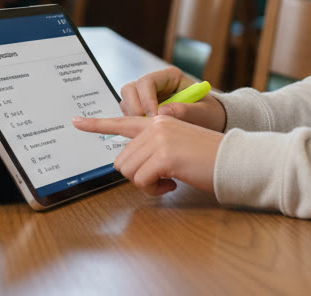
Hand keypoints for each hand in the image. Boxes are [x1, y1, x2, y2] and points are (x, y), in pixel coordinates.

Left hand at [72, 114, 222, 195]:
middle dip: (139, 176)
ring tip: (169, 180)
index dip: (96, 124)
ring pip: (129, 172)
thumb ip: (153, 147)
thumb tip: (129, 163)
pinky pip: (142, 181)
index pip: (121, 121)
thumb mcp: (177, 145)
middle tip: (162, 178)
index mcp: (158, 121)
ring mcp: (158, 138)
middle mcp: (155, 125)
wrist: (234, 160)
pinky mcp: (164, 155)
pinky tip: (173, 183)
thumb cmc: (208, 158)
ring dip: (146, 184)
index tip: (76, 122)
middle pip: (122, 160)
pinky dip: (155, 189)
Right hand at [118, 66, 225, 131]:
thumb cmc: (210, 114)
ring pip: (127, 101)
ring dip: (132, 117)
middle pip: (130, 89)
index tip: (154, 116)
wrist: (211, 124)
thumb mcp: (204, 112)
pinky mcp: (143, 111)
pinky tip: (147, 134)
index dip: (146, 98)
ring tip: (148, 131)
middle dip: (134, 108)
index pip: (147, 81)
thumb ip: (187, 110)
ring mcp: (147, 97)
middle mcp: (155, 84)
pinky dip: (133, 125)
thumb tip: (163, 112)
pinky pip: (129, 115)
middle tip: (146, 124)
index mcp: (170, 77)